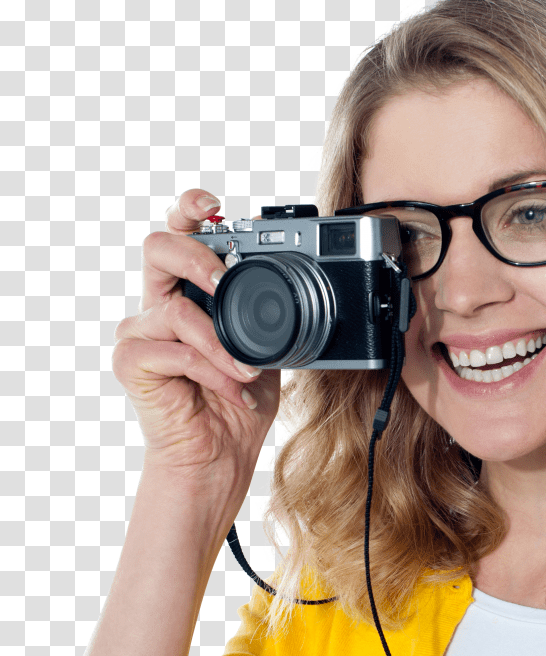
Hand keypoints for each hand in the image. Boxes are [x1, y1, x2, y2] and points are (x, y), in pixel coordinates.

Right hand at [112, 190, 280, 494]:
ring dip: (221, 342)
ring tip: (247, 368)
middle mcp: (160, 303)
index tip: (213, 202)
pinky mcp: (132, 363)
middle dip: (196, 257)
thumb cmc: (240, 398)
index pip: (180, 234)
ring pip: (175, 309)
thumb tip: (303, 281)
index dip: (190, 209)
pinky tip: (230, 388)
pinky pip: (174, 350)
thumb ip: (269, 312)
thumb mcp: (267, 345)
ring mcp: (141, 332)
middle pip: (158, 248)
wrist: (221, 453)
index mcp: (190, 291)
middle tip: (225, 281)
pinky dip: (211, 370)